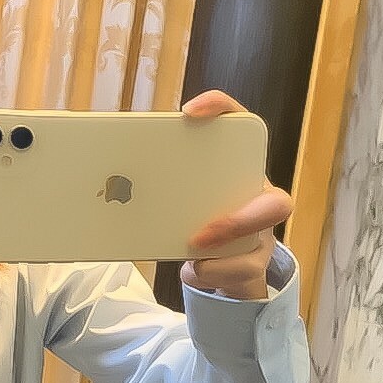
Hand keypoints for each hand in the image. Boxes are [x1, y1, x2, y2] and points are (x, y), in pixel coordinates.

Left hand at [179, 90, 293, 299]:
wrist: (219, 266)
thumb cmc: (195, 220)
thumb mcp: (179, 196)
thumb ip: (161, 185)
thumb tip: (107, 182)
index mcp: (238, 167)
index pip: (239, 123)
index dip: (221, 110)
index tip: (187, 113)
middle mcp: (258, 199)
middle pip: (274, 203)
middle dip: (237, 220)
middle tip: (200, 235)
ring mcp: (261, 235)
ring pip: (256, 243)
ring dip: (221, 255)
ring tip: (191, 257)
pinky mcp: (253, 265)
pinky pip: (239, 270)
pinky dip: (208, 273)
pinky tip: (190, 270)